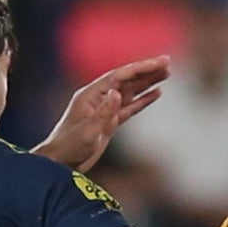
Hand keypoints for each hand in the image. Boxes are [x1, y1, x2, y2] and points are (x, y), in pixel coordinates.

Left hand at [34, 57, 169, 170]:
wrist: (60, 163)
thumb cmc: (69, 146)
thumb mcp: (87, 131)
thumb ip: (104, 112)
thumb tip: (117, 93)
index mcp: (91, 95)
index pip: (119, 77)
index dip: (140, 68)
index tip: (158, 62)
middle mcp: (99, 98)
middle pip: (127, 80)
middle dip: (147, 71)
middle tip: (167, 62)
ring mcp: (105, 109)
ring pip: (130, 92)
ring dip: (148, 82)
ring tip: (166, 73)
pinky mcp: (110, 122)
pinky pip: (130, 107)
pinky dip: (143, 100)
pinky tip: (156, 93)